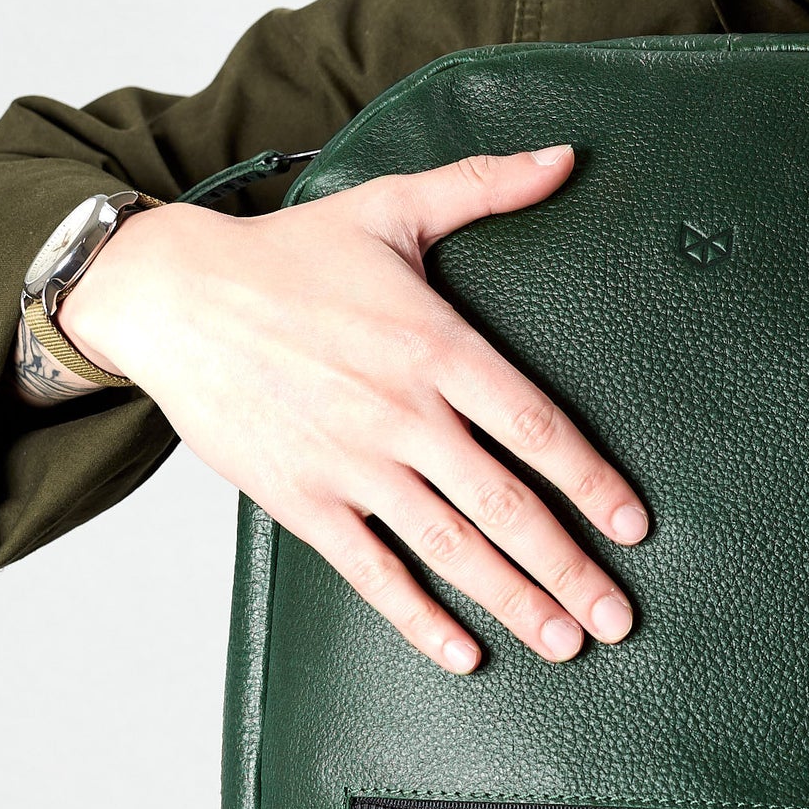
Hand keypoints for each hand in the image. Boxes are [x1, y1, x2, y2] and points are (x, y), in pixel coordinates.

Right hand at [54, 146, 647, 674]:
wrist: (176, 299)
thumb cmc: (285, 256)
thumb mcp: (389, 206)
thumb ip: (484, 185)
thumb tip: (566, 157)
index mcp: (435, 346)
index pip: (536, 427)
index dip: (592, 483)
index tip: (632, 527)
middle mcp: (402, 414)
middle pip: (506, 505)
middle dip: (569, 568)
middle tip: (618, 618)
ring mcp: (352, 464)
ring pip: (451, 547)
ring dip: (513, 601)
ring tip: (564, 643)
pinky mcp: (304, 501)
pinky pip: (372, 572)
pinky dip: (418, 617)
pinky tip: (463, 652)